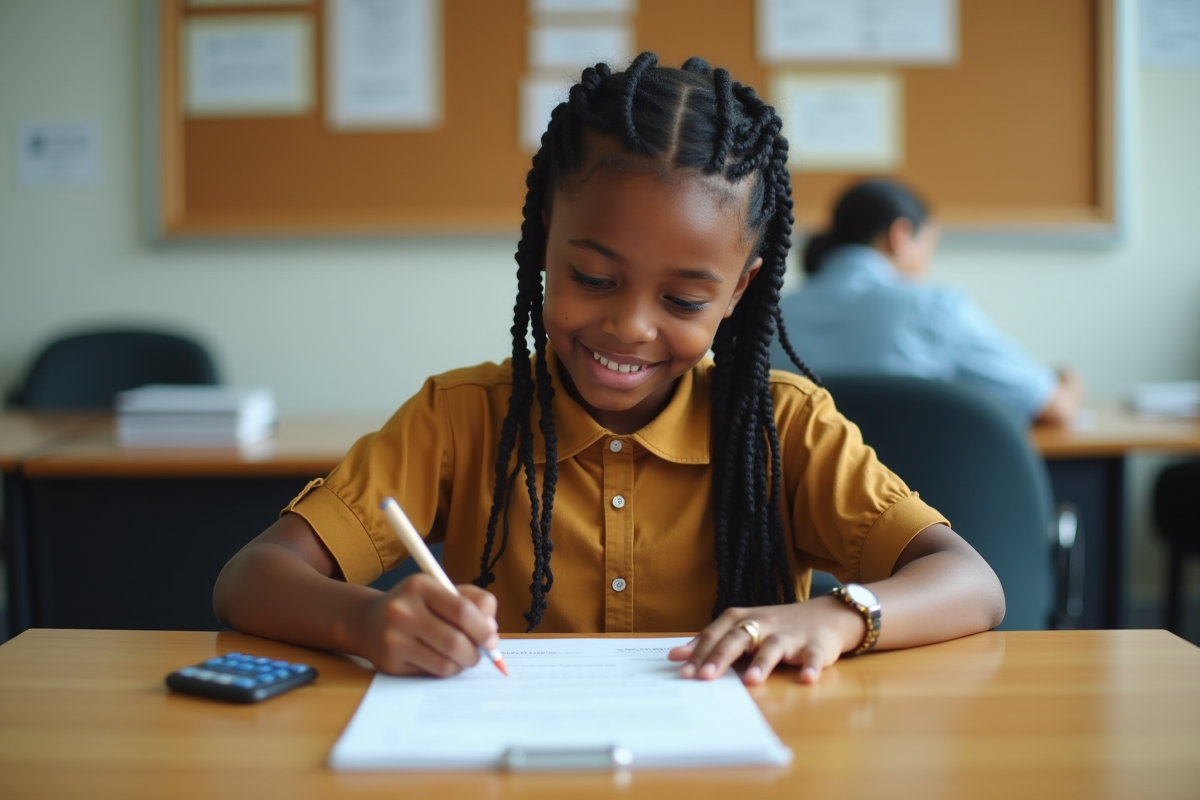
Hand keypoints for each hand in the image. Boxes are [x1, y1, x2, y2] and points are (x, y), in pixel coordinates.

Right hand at [358, 573, 500, 676]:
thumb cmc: (417, 605)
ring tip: (463, 657)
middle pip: (455, 641)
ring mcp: (393, 638)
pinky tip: (443, 660)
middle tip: (481, 654)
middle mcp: (402, 610)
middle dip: (476, 653)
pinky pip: (431, 673)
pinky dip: (446, 670)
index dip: (483, 629)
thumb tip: (492, 630)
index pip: (462, 610)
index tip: (492, 640)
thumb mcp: (442, 591)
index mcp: (420, 585)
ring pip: (445, 663)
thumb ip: (474, 602)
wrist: (368, 621)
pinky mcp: (390, 662)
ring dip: (462, 664)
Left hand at [667, 595, 865, 684]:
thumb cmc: (777, 626)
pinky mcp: (816, 645)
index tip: (682, 670)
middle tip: (704, 677)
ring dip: (763, 662)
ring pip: (774, 647)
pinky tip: (806, 679)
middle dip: (721, 657)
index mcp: (743, 619)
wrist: (826, 615)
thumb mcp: (744, 629)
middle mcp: (764, 624)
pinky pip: (813, 656)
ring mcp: (790, 635)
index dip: (698, 652)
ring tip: (752, 681)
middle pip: (739, 638)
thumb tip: (677, 656)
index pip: (716, 635)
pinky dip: (811, 667)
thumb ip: (712, 642)